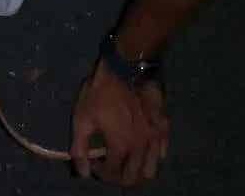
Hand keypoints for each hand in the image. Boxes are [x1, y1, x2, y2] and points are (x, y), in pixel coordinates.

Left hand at [70, 59, 168, 187]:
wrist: (128, 65)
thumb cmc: (102, 90)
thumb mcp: (82, 117)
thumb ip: (80, 147)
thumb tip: (84, 172)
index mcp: (120, 147)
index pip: (112, 175)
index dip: (101, 172)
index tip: (95, 162)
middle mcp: (140, 148)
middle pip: (133, 178)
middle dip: (119, 176)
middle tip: (110, 164)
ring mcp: (155, 138)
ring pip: (150, 170)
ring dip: (137, 171)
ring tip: (127, 160)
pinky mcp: (164, 126)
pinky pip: (162, 152)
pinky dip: (152, 156)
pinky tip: (142, 146)